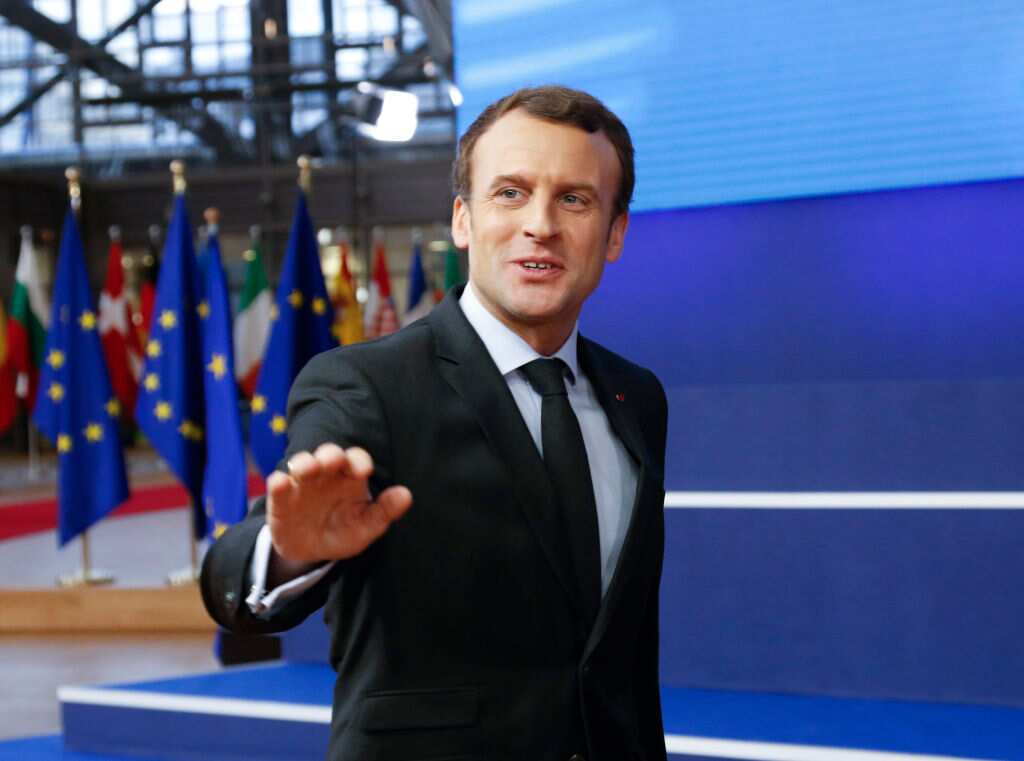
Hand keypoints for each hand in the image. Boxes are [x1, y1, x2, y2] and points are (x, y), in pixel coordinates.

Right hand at [266, 443, 412, 573]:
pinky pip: (278, 485)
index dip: (359, 460)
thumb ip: (384, 511)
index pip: (356, 459)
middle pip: (328, 454)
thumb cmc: (344, 532)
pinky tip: (280, 483)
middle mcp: (326, 474)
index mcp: (350, 477)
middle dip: (330, 455)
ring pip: (301, 463)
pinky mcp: (281, 499)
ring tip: (307, 469)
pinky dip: (278, 482)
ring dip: (303, 463)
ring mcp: (302, 484)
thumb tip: (406, 495)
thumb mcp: (366, 527)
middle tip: (332, 462)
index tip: (363, 471)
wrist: (312, 553)